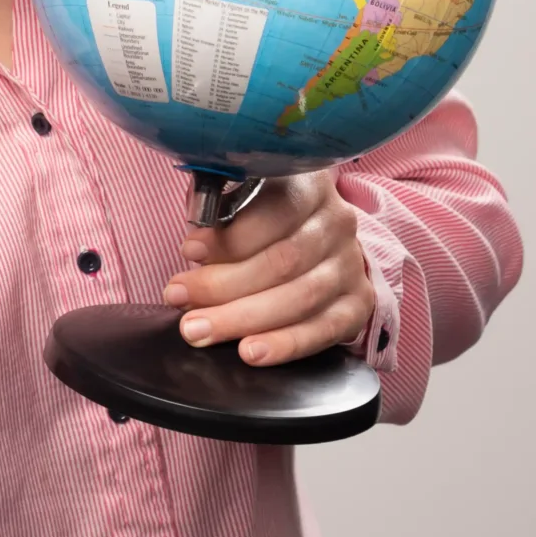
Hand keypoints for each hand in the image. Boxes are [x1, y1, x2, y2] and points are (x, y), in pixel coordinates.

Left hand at [161, 171, 375, 365]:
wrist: (318, 244)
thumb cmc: (263, 220)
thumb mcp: (241, 202)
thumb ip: (219, 216)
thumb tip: (194, 251)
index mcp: (309, 184)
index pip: (276, 207)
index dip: (231, 234)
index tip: (189, 251)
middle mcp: (338, 221)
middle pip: (283, 260)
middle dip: (223, 284)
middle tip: (177, 297)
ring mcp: (351, 264)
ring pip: (300, 297)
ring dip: (243, 318)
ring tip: (199, 330)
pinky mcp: (358, 303)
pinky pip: (324, 329)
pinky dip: (284, 344)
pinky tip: (250, 352)